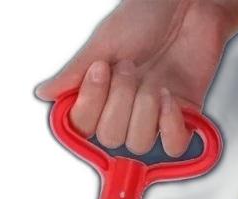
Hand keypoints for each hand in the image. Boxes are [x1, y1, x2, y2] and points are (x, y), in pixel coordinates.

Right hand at [35, 0, 236, 154]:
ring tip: (154, 79)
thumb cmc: (150, 12)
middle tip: (130, 68)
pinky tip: (169, 99)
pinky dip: (170, 125)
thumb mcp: (104, 40)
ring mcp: (151, 115)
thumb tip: (45, 92)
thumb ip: (73, 73)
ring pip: (139, 143)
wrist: (192, 0)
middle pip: (110, 139)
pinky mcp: (181, 115)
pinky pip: (173, 145)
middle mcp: (122, 109)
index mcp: (98, 94)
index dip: (91, 104)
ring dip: (146, 108)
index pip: (82, 128)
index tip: (100, 70)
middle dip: (121, 101)